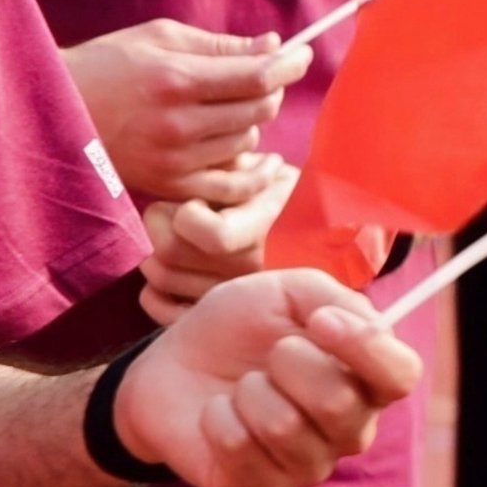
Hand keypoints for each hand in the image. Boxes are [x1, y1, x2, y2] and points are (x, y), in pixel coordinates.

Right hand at [61, 19, 304, 202]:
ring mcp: (172, 160)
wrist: (52, 112)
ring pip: (247, 143)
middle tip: (258, 78)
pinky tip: (255, 158)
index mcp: (176, 80)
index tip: (301, 54)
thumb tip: (273, 45)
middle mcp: (177, 124)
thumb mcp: (161, 37)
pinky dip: (249, 171)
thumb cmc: (109, 64)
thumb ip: (220, 45)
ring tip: (230, 109)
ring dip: (250, 124)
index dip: (289, 63)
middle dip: (269, 90)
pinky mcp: (167, 186)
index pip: (258, 76)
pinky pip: (230, 186)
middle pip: (259, 110)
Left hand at [116, 270, 423, 486]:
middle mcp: (349, 428)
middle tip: (269, 354)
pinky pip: (240, 449)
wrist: (171, 367)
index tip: (320, 321)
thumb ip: (334, 298)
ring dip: (250, 392)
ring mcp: (309, 465)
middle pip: (341, 403)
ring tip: (241, 385)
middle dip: (291, 363)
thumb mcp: (285, 292)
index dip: (365, 347)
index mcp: (365, 378)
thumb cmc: (237, 327)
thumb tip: (370, 327)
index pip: (401, 375)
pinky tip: (218, 414)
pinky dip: (217, 418)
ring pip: (286, 428)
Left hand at [139, 150, 295, 323]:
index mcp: (265, 229)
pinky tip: (165, 272)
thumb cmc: (298, 200)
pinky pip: (167, 312)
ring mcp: (235, 297)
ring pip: (163, 279)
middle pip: (171, 253)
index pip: (209, 232)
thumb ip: (232, 172)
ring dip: (155, 251)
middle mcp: (249, 269)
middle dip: (159, 222)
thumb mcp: (273, 175)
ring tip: (174, 235)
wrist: (333, 243)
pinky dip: (154, 294)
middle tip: (170, 209)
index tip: (193, 199)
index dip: (185, 211)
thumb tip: (192, 176)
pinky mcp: (222, 315)